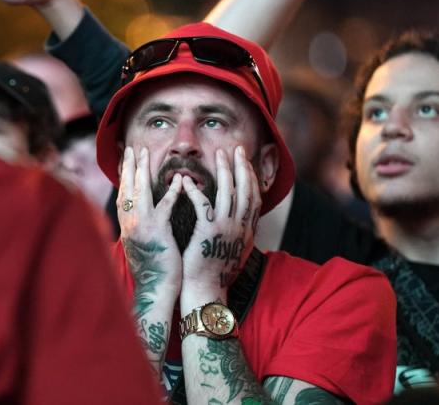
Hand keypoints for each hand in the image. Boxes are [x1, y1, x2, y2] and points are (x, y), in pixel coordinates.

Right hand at [117, 147, 183, 292]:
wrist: (155, 288)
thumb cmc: (153, 268)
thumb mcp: (142, 243)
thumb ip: (140, 225)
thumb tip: (141, 214)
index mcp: (126, 225)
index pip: (122, 194)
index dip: (123, 176)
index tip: (124, 160)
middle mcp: (129, 222)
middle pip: (126, 188)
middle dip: (128, 166)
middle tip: (130, 149)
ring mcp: (141, 225)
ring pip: (140, 191)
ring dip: (143, 170)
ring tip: (145, 153)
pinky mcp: (157, 231)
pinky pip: (165, 206)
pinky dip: (172, 192)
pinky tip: (179, 180)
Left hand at [180, 147, 259, 301]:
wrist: (207, 290)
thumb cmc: (216, 271)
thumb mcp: (234, 250)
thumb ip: (238, 232)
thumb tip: (240, 219)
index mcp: (247, 230)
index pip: (253, 197)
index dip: (250, 177)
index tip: (245, 162)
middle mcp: (241, 227)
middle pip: (245, 189)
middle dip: (241, 167)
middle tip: (237, 149)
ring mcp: (226, 229)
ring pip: (228, 192)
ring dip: (224, 171)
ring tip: (218, 154)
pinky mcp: (208, 233)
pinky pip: (202, 205)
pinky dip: (194, 191)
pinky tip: (185, 180)